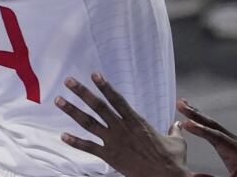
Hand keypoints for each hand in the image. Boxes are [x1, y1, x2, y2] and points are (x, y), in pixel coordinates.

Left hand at [56, 74, 188, 176]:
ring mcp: (114, 142)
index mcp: (136, 121)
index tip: (94, 74)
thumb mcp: (176, 142)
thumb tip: (177, 124)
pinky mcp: (110, 157)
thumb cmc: (172, 161)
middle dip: (82, 92)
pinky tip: (63, 136)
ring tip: (59, 100)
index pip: (117, 99)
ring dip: (73, 111)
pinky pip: (89, 148)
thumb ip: (173, 130)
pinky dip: (75, 142)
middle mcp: (122, 128)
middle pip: (98, 106)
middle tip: (69, 81)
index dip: (105, 86)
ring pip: (89, 123)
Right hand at [177, 101, 236, 176]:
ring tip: (185, 106)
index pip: (216, 137)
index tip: (185, 122)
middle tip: (180, 104)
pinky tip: (197, 121)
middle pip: (214, 126)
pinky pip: (217, 132)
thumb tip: (194, 175)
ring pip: (215, 126)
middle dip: (196, 114)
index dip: (200, 129)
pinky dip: (204, 124)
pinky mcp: (234, 147)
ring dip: (199, 116)